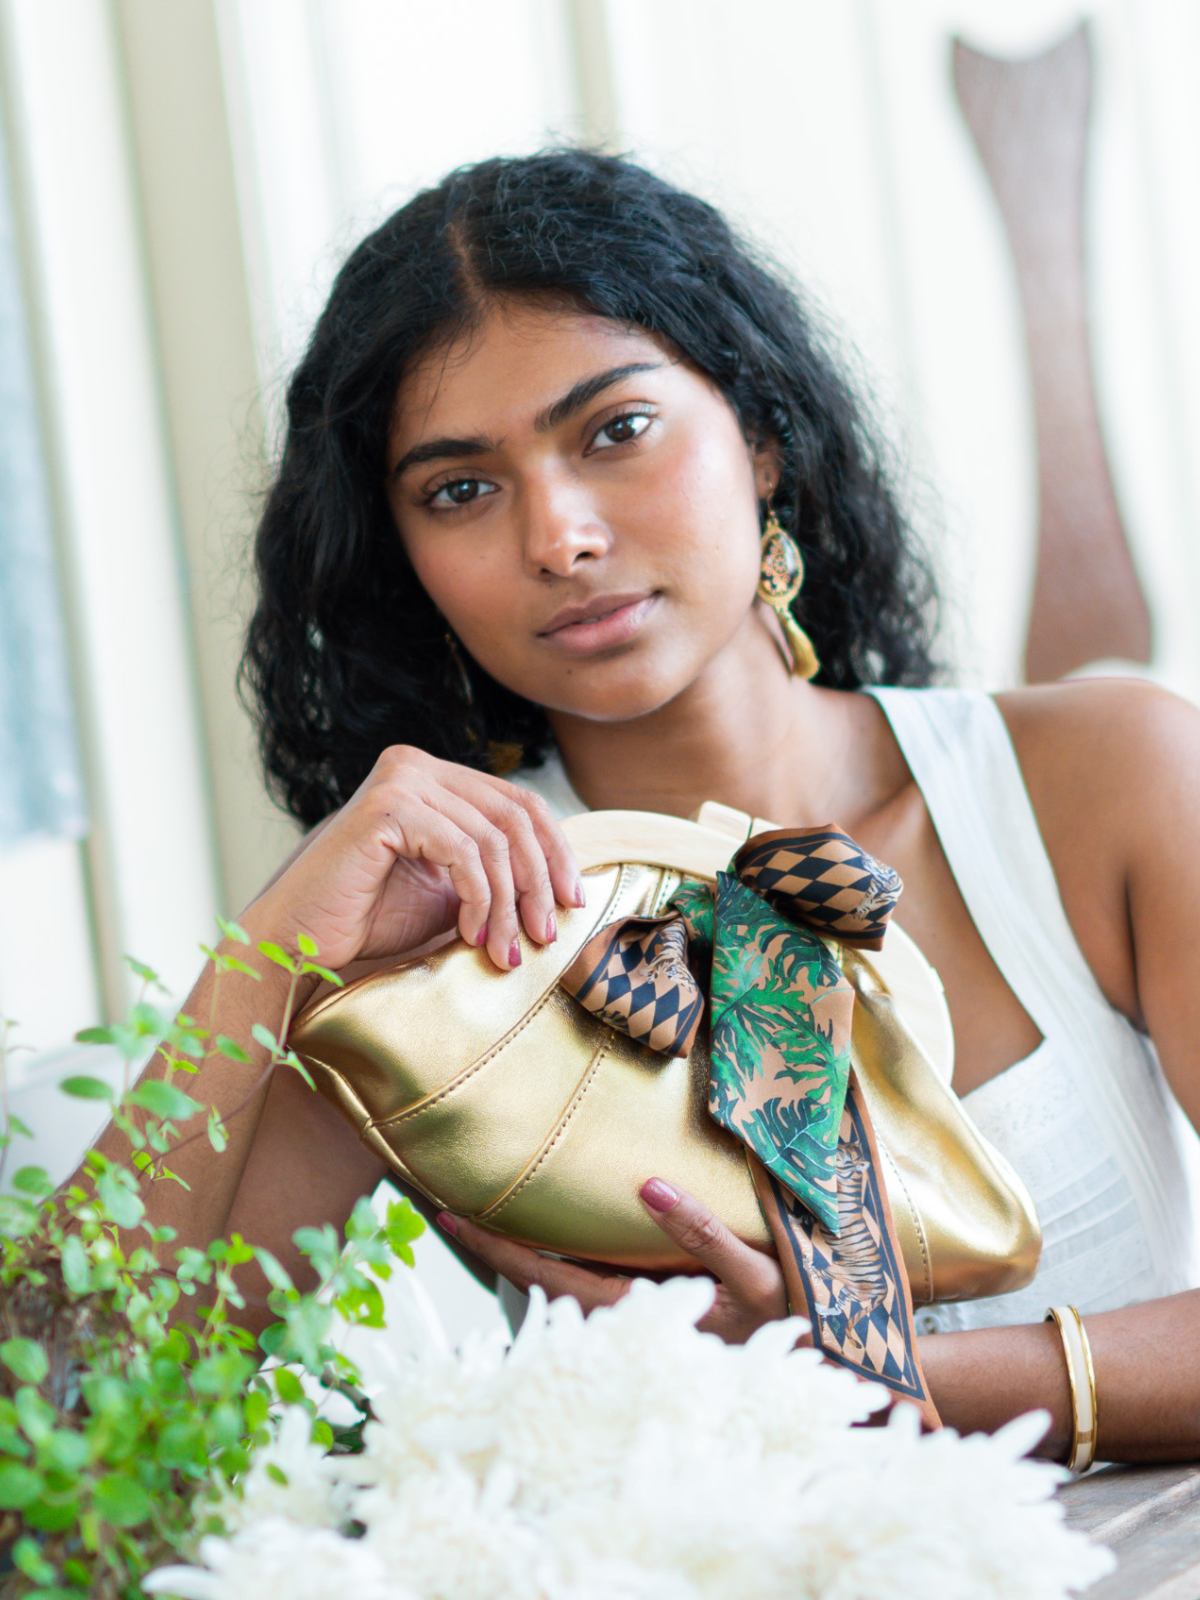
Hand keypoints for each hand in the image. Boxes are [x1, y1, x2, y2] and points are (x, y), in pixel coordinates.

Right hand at [238, 746, 582, 973]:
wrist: (299, 943)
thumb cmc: (370, 919)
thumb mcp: (453, 889)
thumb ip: (496, 871)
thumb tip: (565, 882)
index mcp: (433, 776)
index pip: (519, 802)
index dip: (555, 852)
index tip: (573, 903)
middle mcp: (416, 765)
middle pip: (515, 815)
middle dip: (539, 881)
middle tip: (546, 935)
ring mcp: (400, 779)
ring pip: (493, 839)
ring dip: (509, 903)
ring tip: (506, 951)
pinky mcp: (387, 807)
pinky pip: (462, 851)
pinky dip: (479, 898)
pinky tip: (472, 935)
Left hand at [440, 1176, 790, 1344]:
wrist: (821, 1375)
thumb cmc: (790, 1326)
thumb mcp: (758, 1276)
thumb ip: (703, 1232)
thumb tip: (645, 1186)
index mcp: (635, 1309)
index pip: (543, 1274)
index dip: (492, 1244)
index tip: (445, 1213)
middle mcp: (624, 1320)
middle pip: (537, 1278)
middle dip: (489, 1244)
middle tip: (440, 1203)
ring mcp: (635, 1318)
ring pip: (559, 1284)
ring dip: (519, 1250)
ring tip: (479, 1212)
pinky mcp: (651, 1312)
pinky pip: (589, 1282)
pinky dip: (557, 1257)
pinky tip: (550, 1237)